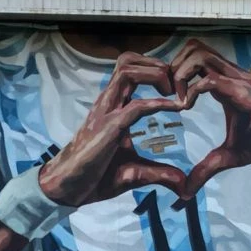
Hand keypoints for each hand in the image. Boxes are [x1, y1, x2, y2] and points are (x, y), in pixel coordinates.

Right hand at [38, 52, 186, 206]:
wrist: (67, 189)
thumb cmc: (96, 176)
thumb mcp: (135, 172)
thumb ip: (160, 173)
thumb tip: (183, 185)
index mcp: (114, 106)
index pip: (131, 71)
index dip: (156, 72)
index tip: (179, 89)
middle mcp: (108, 103)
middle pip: (127, 61)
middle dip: (157, 65)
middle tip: (177, 85)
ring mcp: (105, 113)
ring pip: (127, 72)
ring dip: (156, 75)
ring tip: (174, 92)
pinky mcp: (107, 128)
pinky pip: (136, 106)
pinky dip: (159, 104)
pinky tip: (177, 108)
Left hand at [170, 39, 250, 202]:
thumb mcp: (231, 156)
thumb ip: (206, 169)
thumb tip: (185, 192)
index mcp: (225, 84)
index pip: (193, 60)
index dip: (174, 73)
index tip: (164, 98)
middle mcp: (229, 75)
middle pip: (191, 47)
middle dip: (172, 66)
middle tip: (165, 93)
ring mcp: (236, 80)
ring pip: (198, 53)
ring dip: (180, 73)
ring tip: (175, 99)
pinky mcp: (243, 91)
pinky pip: (210, 81)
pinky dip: (192, 91)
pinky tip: (187, 109)